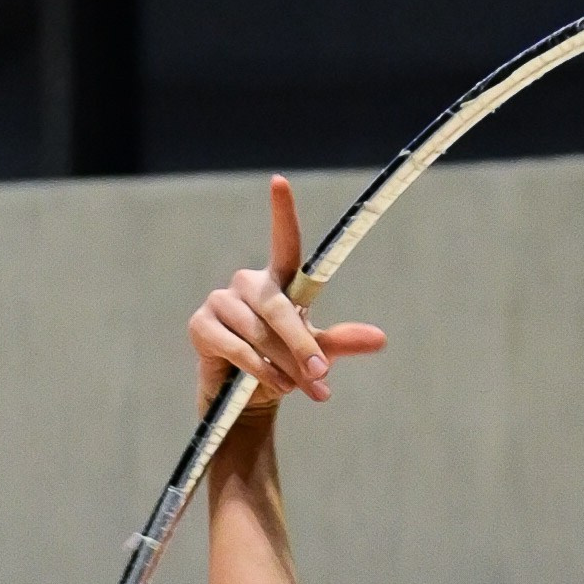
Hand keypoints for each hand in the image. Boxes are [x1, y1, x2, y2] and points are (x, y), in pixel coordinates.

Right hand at [188, 175, 385, 415]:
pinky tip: (272, 384)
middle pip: (278, 307)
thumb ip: (342, 342)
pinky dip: (259, 369)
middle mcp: (248, 284)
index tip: (279, 182)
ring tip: (295, 387)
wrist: (245, 401)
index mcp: (277, 282)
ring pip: (260, 333)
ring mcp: (221, 302)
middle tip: (321, 374)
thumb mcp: (316, 354)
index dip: (282, 214)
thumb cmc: (282, 367)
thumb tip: (381, 339)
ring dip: (283, 365)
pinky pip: (237, 348)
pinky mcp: (202, 326)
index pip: (284, 243)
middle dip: (301, 344)